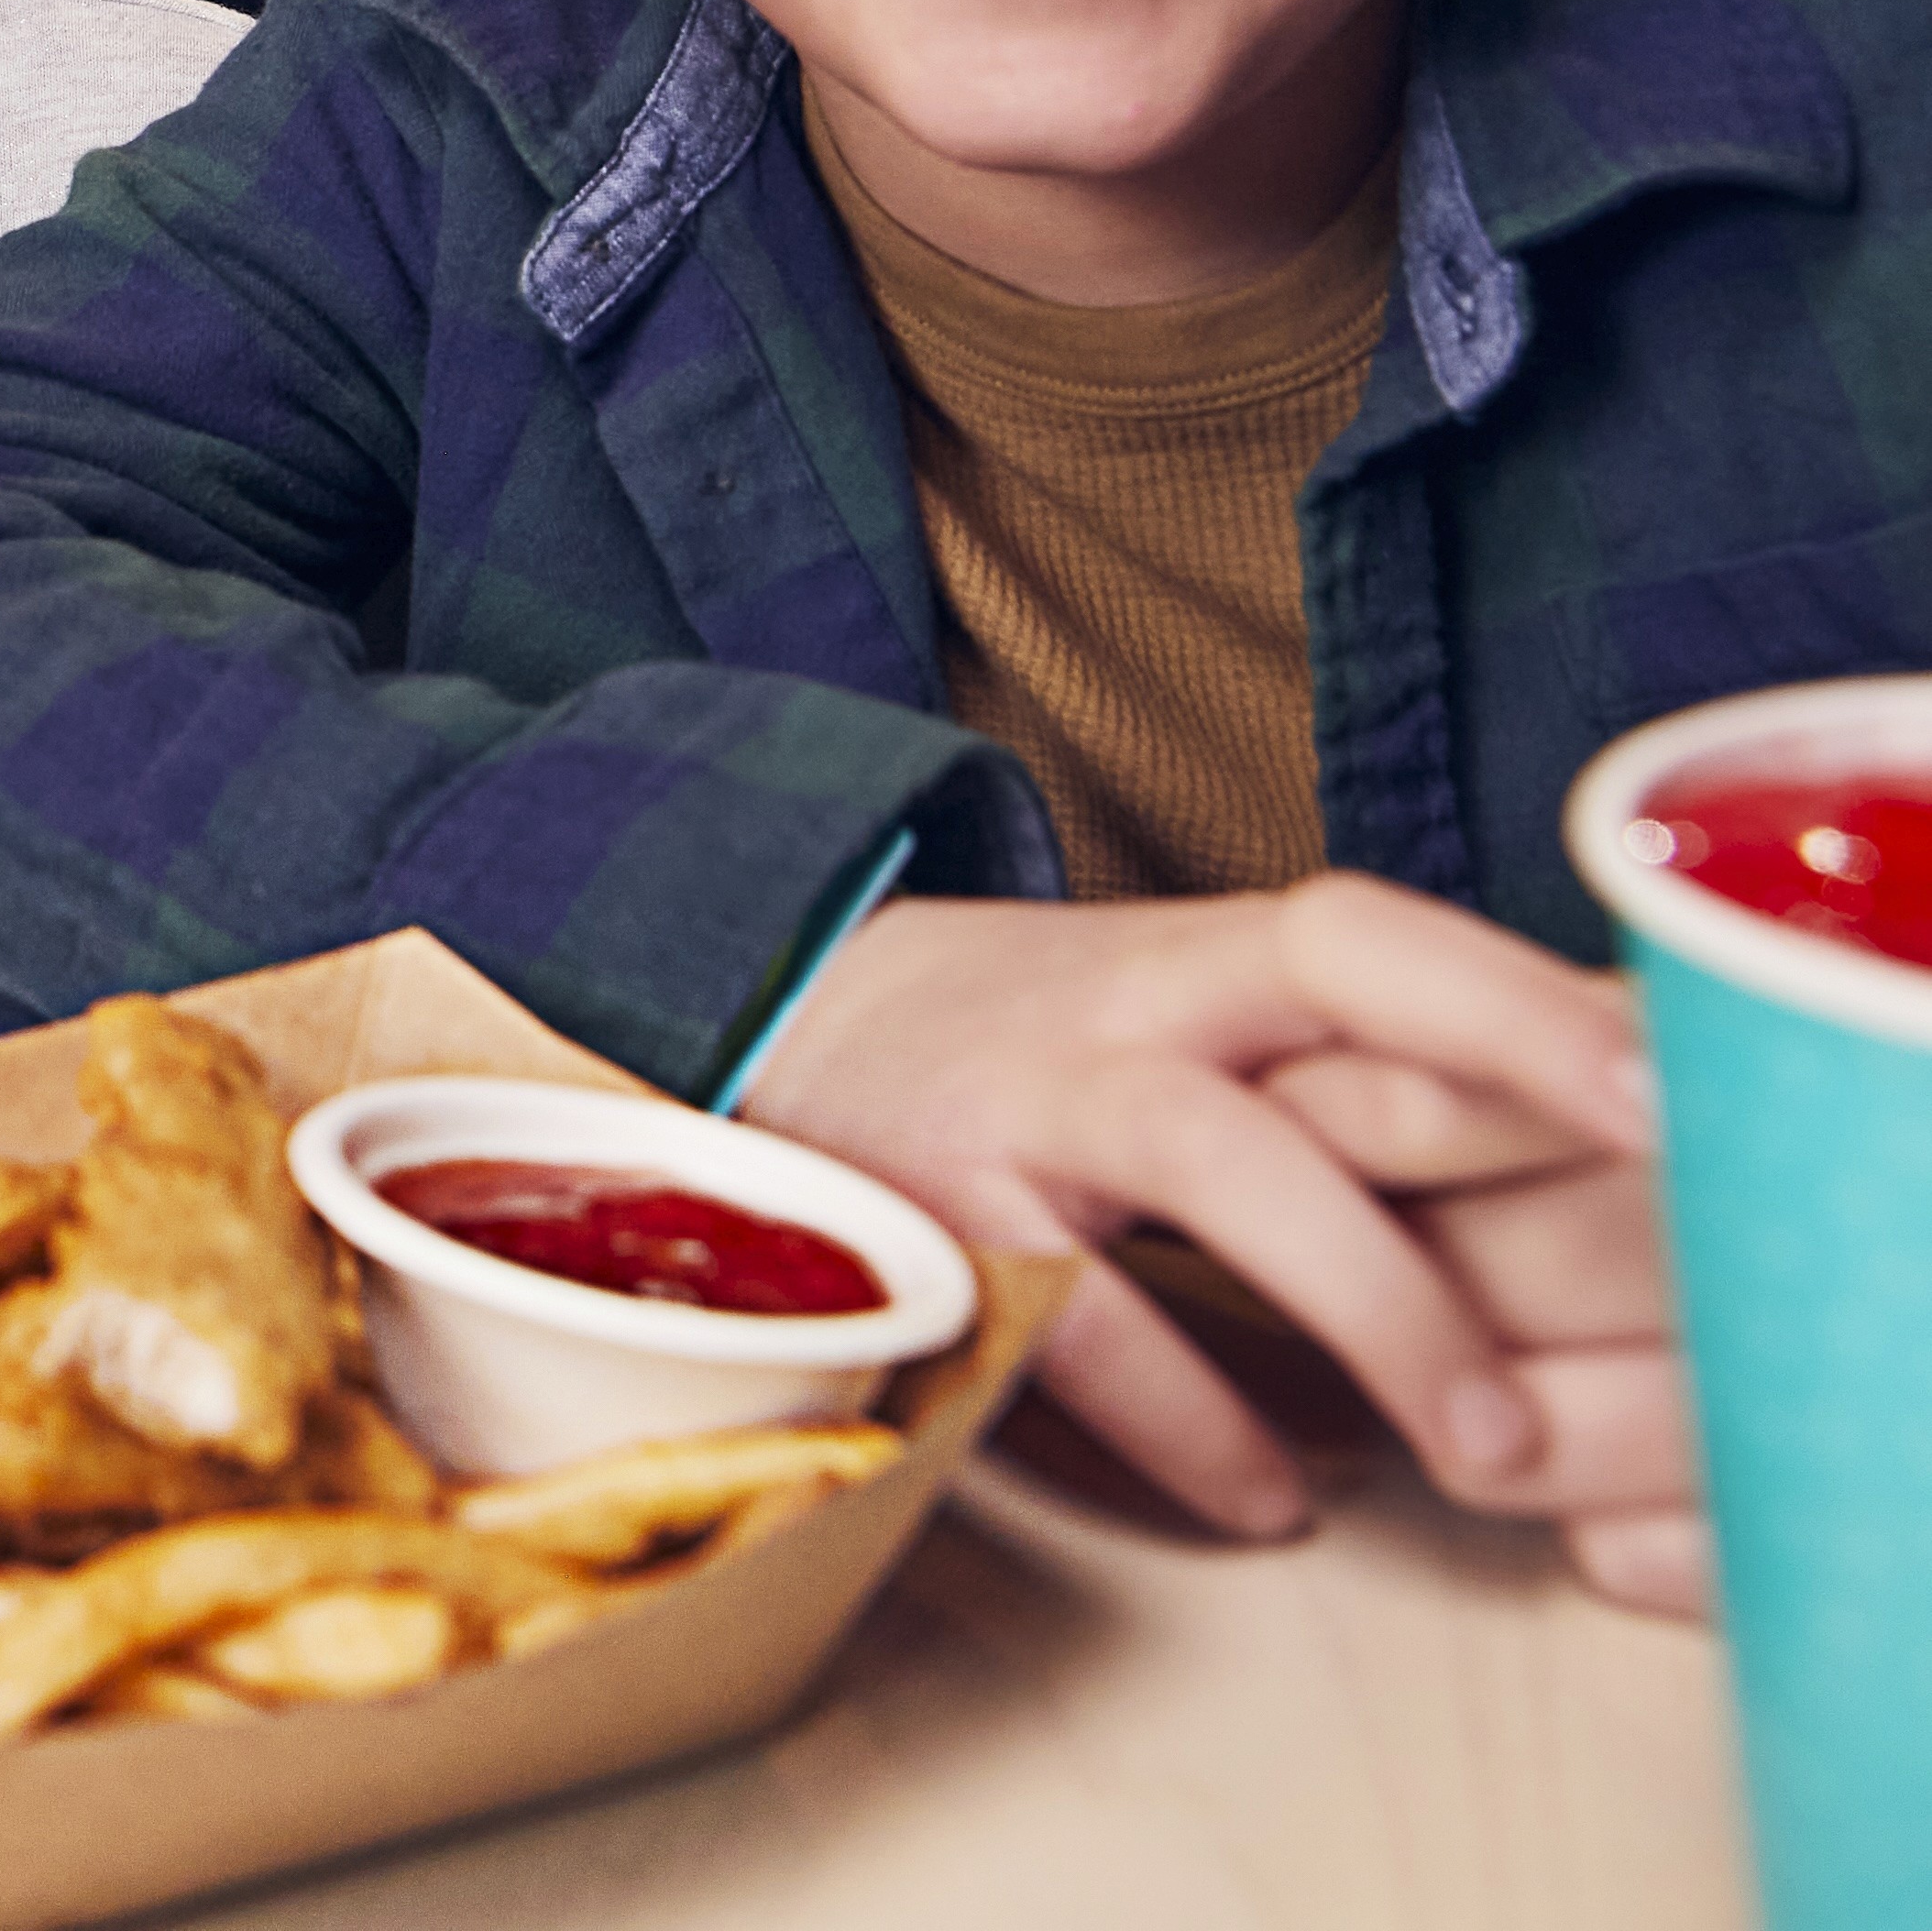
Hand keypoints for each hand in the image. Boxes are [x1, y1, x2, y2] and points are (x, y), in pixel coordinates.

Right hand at [740, 877, 1661, 1564]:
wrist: (763, 1040)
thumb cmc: (1030, 1053)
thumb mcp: (1172, 1024)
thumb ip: (1338, 1069)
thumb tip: (1577, 1158)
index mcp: (1194, 958)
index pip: (1373, 930)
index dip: (1520, 993)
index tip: (1667, 1089)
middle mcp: (1122, 1003)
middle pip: (1326, 981)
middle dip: (1500, 1080)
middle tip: (1653, 1195)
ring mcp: (1026, 1099)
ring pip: (1221, 1156)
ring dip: (1373, 1298)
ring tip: (1488, 1446)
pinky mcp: (940, 1216)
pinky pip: (1080, 1324)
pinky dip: (1189, 1423)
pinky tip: (1268, 1500)